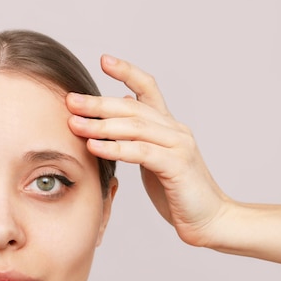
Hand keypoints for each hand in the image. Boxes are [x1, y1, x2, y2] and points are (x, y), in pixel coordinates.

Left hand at [66, 55, 228, 246]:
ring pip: (134, 127)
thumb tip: (121, 115)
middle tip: (70, 100)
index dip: (127, 72)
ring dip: (100, 125)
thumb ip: (140, 139)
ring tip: (74, 123)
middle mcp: (175, 130)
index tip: (104, 60)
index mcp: (169, 126)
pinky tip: (94, 146)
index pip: (148, 88)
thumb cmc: (178, 193)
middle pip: (132, 107)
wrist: (210, 220)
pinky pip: (140, 152)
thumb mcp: (154, 160)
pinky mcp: (177, 166)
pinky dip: (115, 148)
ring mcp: (178, 146)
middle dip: (98, 103)